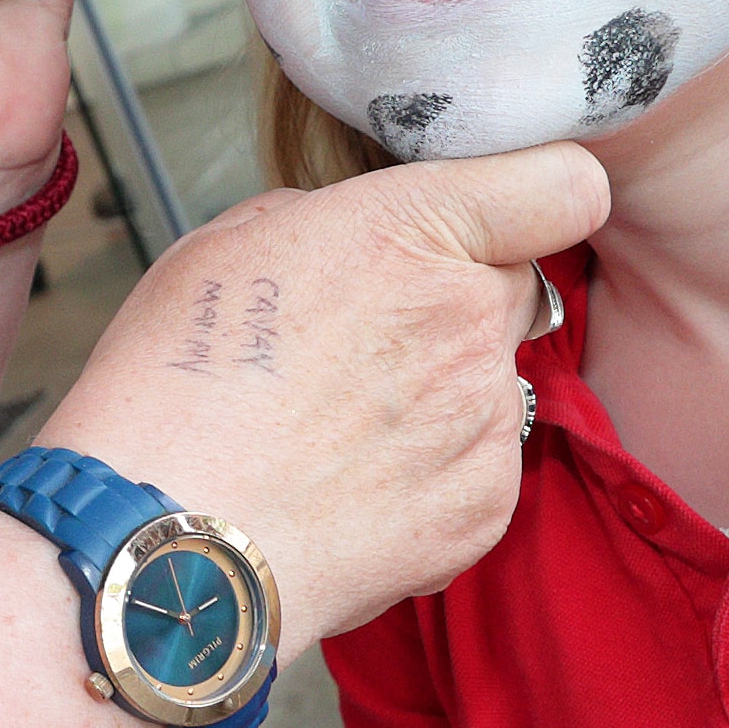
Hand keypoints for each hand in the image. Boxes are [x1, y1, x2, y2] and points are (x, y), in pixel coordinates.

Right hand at [36, 147, 607, 653]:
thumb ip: (322, 220)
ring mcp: (485, 416)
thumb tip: (348, 235)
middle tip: (363, 348)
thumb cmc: (171, 389)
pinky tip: (348, 491)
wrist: (168, 542)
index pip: (560, 185)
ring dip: (436, 397)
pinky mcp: (486, 504)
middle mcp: (469, 316)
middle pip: (510, 289)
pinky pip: (478, 466)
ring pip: (489, 383)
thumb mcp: (222, 246)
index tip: (505, 217)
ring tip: (334, 436)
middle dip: (455, 304)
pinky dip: (431, 477)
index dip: (536, 197)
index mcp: (411, 229)